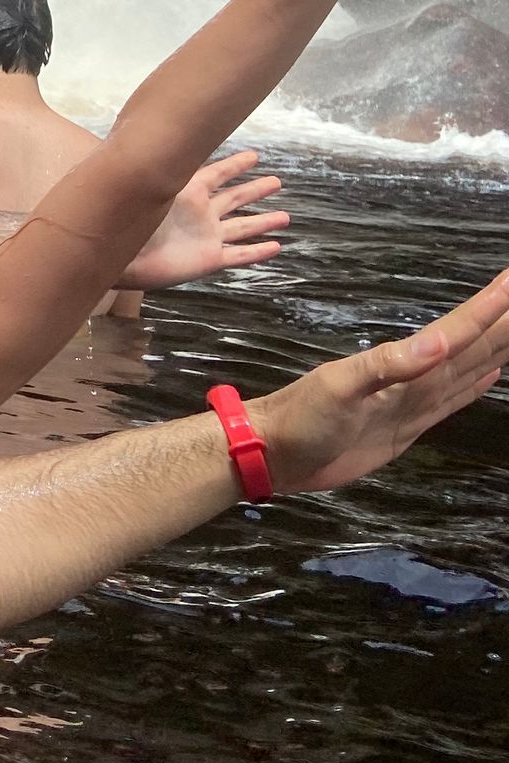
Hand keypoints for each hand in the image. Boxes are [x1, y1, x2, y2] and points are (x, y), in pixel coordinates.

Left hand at [119, 150, 288, 289]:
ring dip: (263, 222)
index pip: (216, 173)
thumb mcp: (147, 186)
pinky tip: (275, 247)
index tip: (255, 156)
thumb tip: (158, 131)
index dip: (235, 165)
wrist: (122, 257)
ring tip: (284, 216)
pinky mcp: (208, 259)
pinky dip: (257, 252)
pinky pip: (239, 255)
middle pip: (235, 198)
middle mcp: (200, 213)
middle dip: (255, 190)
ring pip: (242, 227)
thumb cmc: (128, 220)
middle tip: (276, 182)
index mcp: (186, 191)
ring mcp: (205, 237)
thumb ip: (159, 165)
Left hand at [252, 270, 508, 490]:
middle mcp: (415, 378)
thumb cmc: (301, 418)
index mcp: (401, 363)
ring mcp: (413, 401)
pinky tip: (493, 371)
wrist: (275, 454)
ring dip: (496, 346)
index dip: (488, 309)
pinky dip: (476, 384)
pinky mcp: (409, 425)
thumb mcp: (339, 388)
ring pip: (469, 368)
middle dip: (502, 322)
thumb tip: (440, 343)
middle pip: (471, 345)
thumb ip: (387, 366)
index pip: (456, 331)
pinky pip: (452, 398)